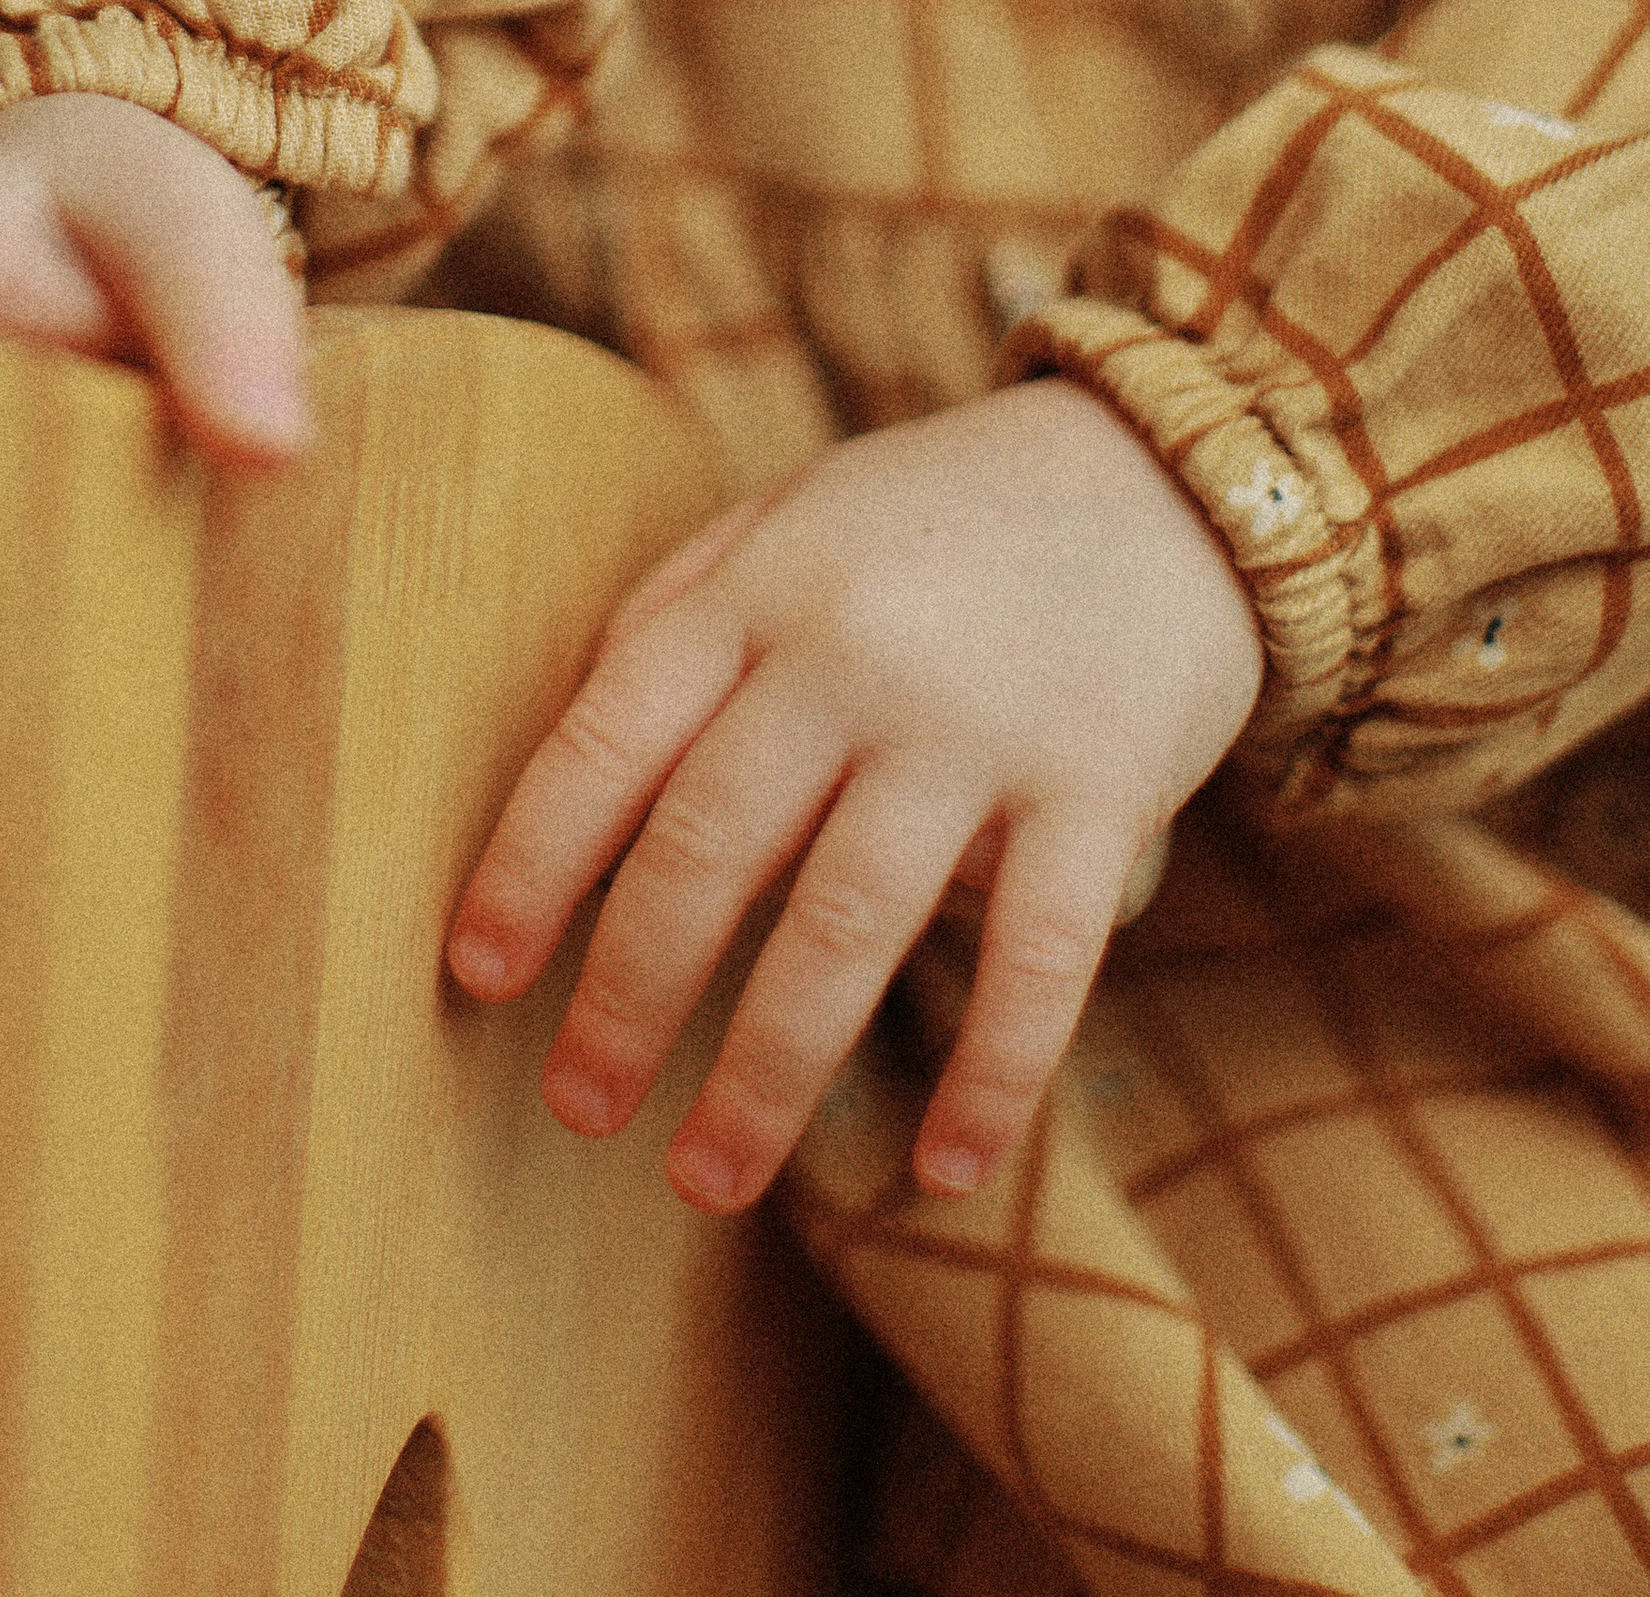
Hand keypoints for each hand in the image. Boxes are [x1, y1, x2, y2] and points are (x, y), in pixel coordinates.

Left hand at [446, 380, 1261, 1205]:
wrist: (1171, 472)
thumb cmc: (939, 517)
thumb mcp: (790, 519)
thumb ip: (679, 615)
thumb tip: (567, 756)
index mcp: (756, 588)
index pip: (609, 736)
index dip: (531, 863)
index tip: (478, 975)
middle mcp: (851, 655)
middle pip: (709, 850)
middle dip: (629, 996)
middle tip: (577, 1108)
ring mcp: (977, 726)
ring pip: (846, 926)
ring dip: (768, 1071)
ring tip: (706, 1176)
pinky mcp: (1100, 790)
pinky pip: (1036, 962)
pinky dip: (989, 1078)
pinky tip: (943, 1170)